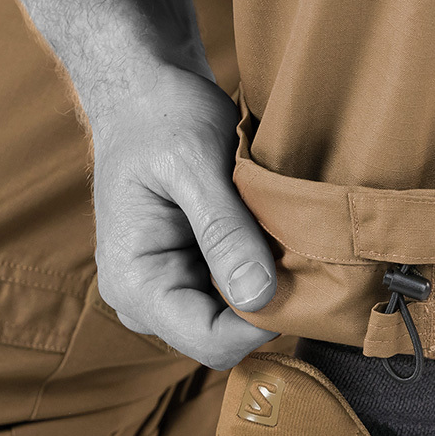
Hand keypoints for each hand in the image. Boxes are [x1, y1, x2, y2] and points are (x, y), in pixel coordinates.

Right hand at [90, 64, 277, 367]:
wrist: (143, 93)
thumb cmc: (160, 115)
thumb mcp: (194, 161)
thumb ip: (225, 232)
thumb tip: (259, 297)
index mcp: (134, 284)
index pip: (210, 342)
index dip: (263, 323)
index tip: (300, 278)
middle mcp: (145, 304)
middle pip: (227, 339)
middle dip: (268, 303)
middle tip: (295, 248)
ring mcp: (168, 297)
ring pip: (237, 323)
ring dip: (268, 288)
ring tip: (276, 234)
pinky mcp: (189, 284)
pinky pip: (238, 299)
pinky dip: (262, 275)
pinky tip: (268, 237)